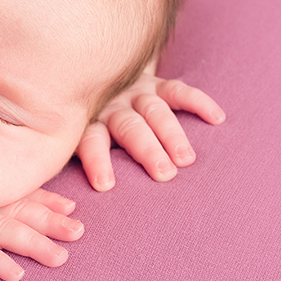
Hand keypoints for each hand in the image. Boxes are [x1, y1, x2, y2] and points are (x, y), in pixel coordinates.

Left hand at [76, 70, 224, 190]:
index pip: (91, 141)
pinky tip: (217, 119)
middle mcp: (111, 107)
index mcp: (87, 123)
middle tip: (164, 175)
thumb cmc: (83, 124)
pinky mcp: (155, 83)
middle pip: (130, 128)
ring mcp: (134, 94)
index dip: (97, 161)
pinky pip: (178, 90)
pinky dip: (198, 103)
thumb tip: (63, 205)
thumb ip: (69, 159)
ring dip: (172, 135)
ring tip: (187, 159)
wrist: (92, 76)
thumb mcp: (70, 138)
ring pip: (154, 112)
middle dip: (147, 151)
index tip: (106, 185)